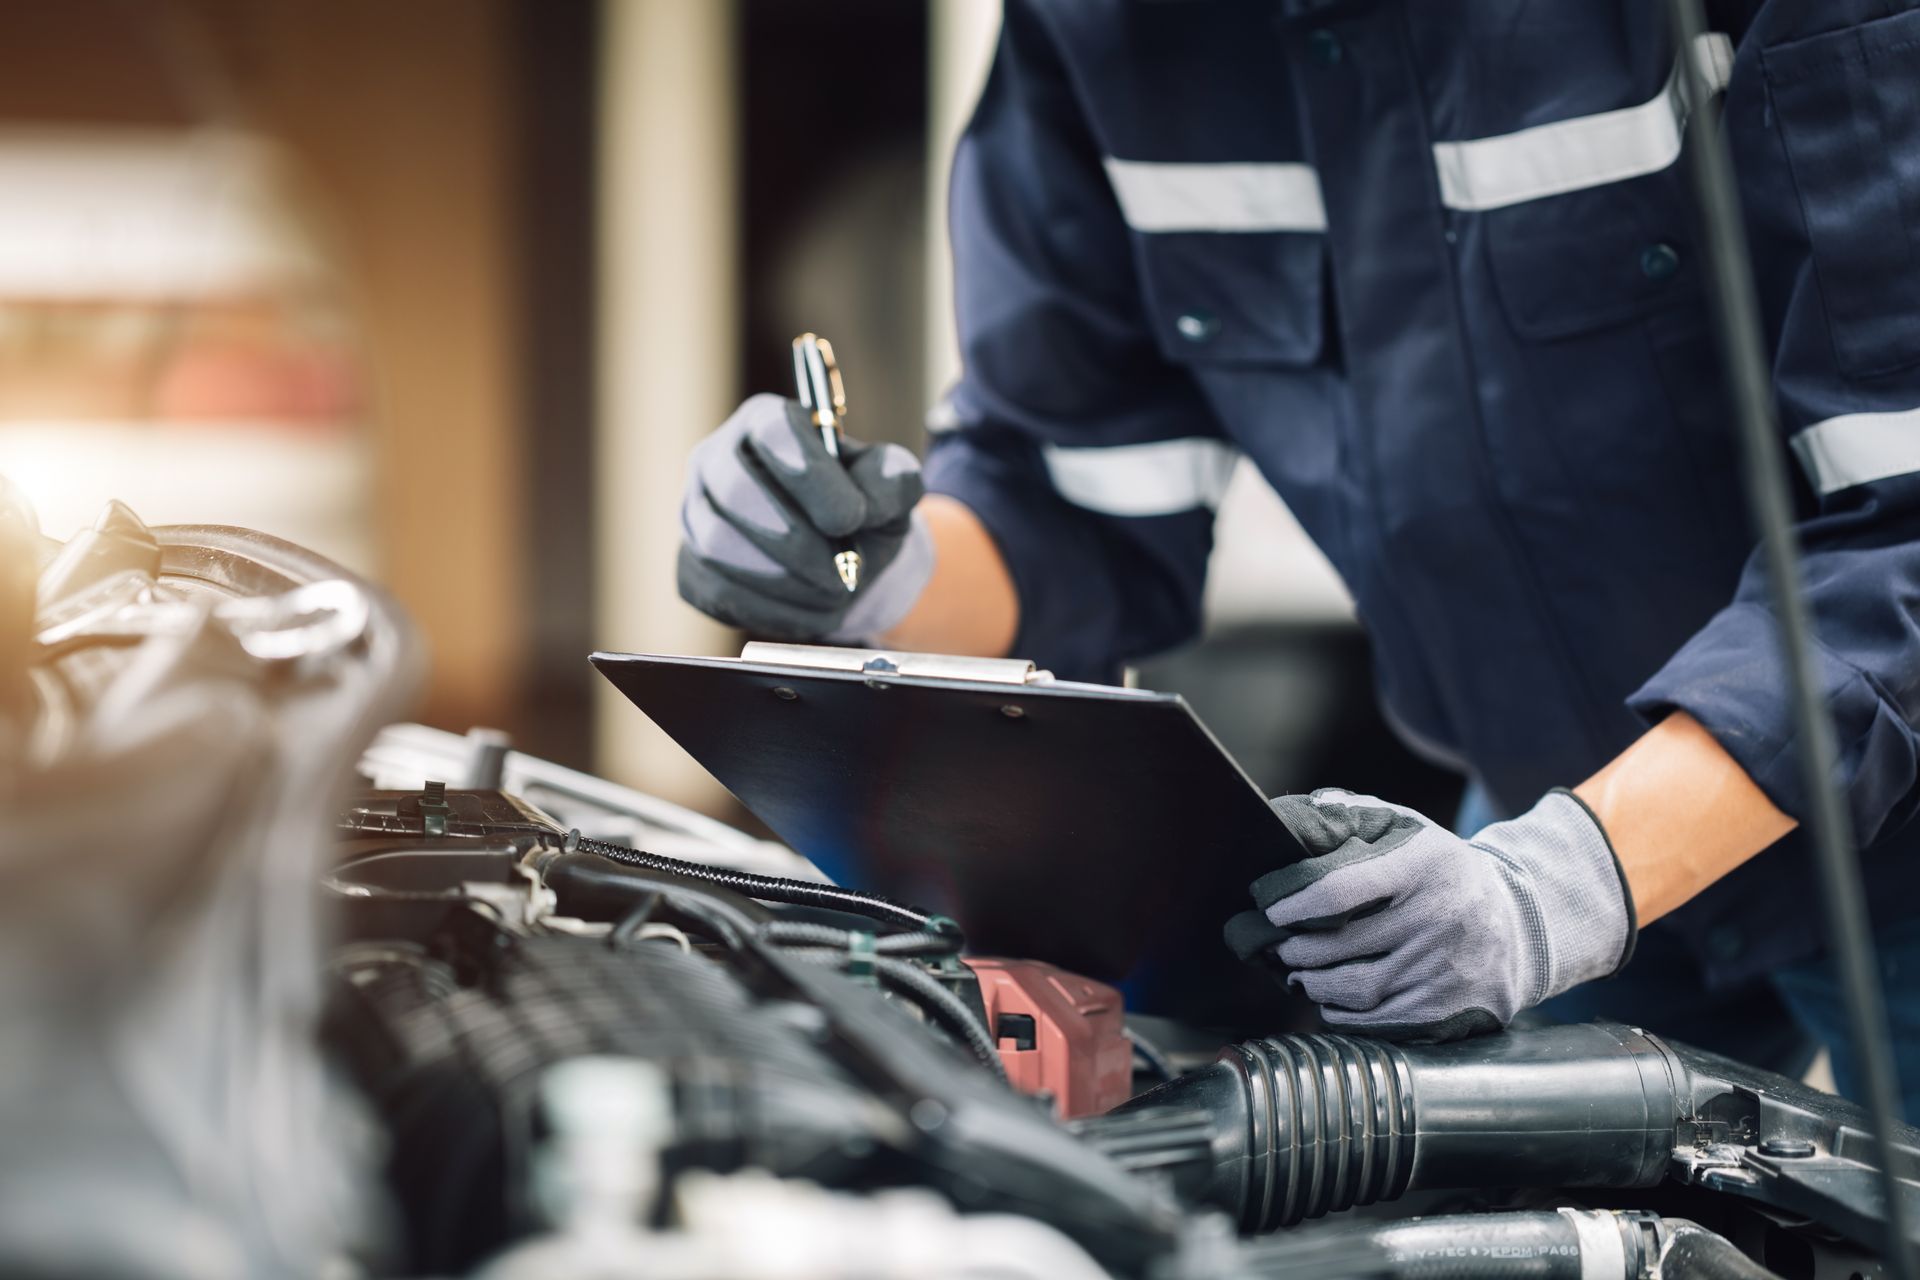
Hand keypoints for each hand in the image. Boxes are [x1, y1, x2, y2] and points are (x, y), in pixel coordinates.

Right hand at [678, 394, 932, 641]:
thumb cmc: (861, 507)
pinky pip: (719, 592)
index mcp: (767, 421)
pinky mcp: (690, 566)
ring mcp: (695, 513)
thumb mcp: (893, 484)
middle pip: (735, 491)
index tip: (850, 519)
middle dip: (796, 541)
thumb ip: (893, 481)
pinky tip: (809, 606)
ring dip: (787, 581)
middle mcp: (717, 458)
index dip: (811, 476)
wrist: (839, 557)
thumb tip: (866, 507)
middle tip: (842, 572)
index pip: (773, 431)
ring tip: (833, 590)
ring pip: (720, 548)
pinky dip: (773, 610)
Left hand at [1226, 788, 1636, 1041]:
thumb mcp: (1409, 831)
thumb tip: (1293, 815)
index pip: (1339, 889)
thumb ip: (1352, 816)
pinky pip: (1375, 1022)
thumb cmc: (1441, 873)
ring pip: (1353, 990)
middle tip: (1271, 946)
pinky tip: (1330, 998)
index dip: (1293, 902)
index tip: (1267, 908)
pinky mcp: (1447, 1011)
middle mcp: (1438, 919)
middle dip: (1292, 949)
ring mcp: (1444, 970)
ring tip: (1296, 971)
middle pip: (1339, 946)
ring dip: (1311, 984)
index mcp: (1424, 866)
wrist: (1520, 925)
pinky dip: (1341, 1014)